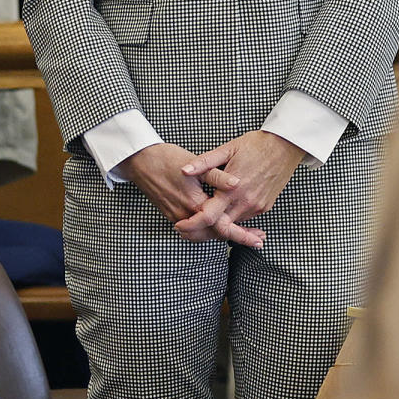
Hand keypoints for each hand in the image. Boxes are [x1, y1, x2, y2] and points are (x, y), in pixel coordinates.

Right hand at [120, 143, 263, 247]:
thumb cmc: (168, 158)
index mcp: (194, 202)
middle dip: (237, 238)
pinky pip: (194, 230)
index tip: (257, 240)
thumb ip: (217, 177)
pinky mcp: (172, 213)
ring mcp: (177, 216)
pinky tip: (220, 225)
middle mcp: (185, 214)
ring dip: (224, 235)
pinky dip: (209, 231)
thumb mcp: (196, 163)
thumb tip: (237, 184)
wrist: (140, 161)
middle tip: (257, 240)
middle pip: (215, 235)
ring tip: (245, 234)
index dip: (241, 234)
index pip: (222, 226)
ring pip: (204, 234)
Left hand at [174, 131, 304, 240]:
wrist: (286, 145)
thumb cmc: (257, 144)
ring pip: (232, 224)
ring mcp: (257, 206)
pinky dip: (233, 217)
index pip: (208, 216)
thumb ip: (205, 162)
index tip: (180, 225)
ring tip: (204, 216)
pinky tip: (226, 208)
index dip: (191, 224)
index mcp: (233, 189)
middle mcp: (245, 202)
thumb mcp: (228, 148)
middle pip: (219, 228)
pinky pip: (244, 218)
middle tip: (187, 227)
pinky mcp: (265, 206)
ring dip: (218, 223)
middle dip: (201, 230)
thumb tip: (184, 170)